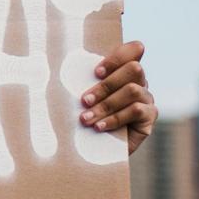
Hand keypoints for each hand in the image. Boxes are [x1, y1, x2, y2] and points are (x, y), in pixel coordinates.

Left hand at [77, 39, 155, 154]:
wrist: (98, 148)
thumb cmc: (87, 116)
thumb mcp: (84, 96)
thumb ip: (81, 80)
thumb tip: (48, 65)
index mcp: (125, 70)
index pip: (134, 50)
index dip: (117, 57)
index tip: (95, 72)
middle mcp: (140, 81)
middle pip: (134, 68)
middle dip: (106, 84)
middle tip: (84, 100)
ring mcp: (147, 98)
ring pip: (132, 91)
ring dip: (105, 105)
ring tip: (85, 118)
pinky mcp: (150, 117)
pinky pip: (136, 111)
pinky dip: (114, 119)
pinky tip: (99, 127)